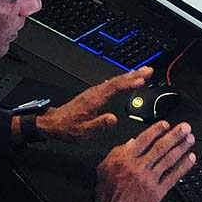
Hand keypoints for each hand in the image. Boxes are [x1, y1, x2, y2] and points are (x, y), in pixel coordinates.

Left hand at [37, 66, 153, 141]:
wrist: (53, 123)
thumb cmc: (67, 127)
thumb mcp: (83, 131)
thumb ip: (99, 124)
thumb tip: (113, 119)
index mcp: (94, 100)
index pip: (114, 87)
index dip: (128, 82)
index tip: (142, 80)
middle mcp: (94, 93)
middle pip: (117, 80)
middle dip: (133, 75)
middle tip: (148, 70)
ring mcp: (94, 92)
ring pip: (114, 80)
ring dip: (129, 76)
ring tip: (143, 72)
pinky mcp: (93, 94)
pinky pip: (111, 84)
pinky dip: (121, 80)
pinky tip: (126, 80)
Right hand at [67, 121, 195, 201]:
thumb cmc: (106, 193)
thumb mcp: (104, 167)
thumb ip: (117, 152)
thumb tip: (133, 141)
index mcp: (125, 159)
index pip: (144, 139)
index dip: (157, 130)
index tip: (166, 124)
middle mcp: (139, 167)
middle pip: (160, 147)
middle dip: (175, 135)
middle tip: (186, 127)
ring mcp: (149, 180)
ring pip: (169, 159)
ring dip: (181, 148)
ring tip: (190, 139)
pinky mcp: (157, 192)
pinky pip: (173, 177)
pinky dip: (183, 167)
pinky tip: (190, 159)